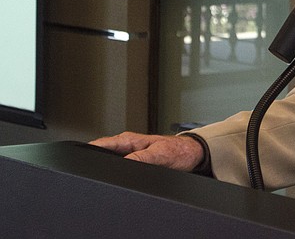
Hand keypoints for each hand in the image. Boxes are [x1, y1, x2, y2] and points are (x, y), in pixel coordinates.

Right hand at [89, 131, 203, 171]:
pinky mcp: (135, 161)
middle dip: (93, 162)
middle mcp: (127, 146)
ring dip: (105, 168)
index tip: (79, 160)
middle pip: (102, 154)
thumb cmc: (178, 151)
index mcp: (129, 140)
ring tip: (101, 177)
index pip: (100, 144)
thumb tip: (123, 164)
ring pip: (110, 161)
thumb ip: (141, 159)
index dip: (87, 151)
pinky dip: (115, 172)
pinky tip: (115, 179)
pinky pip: (119, 167)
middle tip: (89, 173)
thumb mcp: (159, 155)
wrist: (191, 155)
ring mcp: (130, 154)